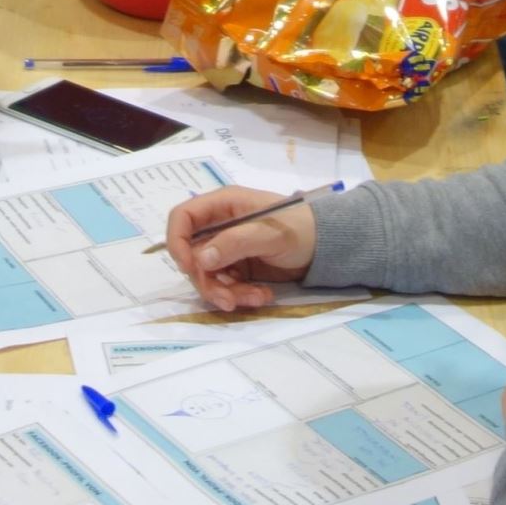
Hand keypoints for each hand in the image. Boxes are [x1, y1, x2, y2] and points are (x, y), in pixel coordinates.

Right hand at [165, 185, 318, 312]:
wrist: (328, 247)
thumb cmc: (302, 229)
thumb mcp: (271, 234)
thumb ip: (235, 243)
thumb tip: (201, 259)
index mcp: (224, 205)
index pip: (183, 217)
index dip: (177, 241)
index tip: (189, 267)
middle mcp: (220, 226)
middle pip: (192, 255)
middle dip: (208, 281)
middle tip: (228, 299)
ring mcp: (228, 248)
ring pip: (208, 276)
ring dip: (227, 292)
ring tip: (255, 298)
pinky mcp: (238, 268)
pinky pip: (226, 286)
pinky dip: (240, 295)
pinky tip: (263, 296)